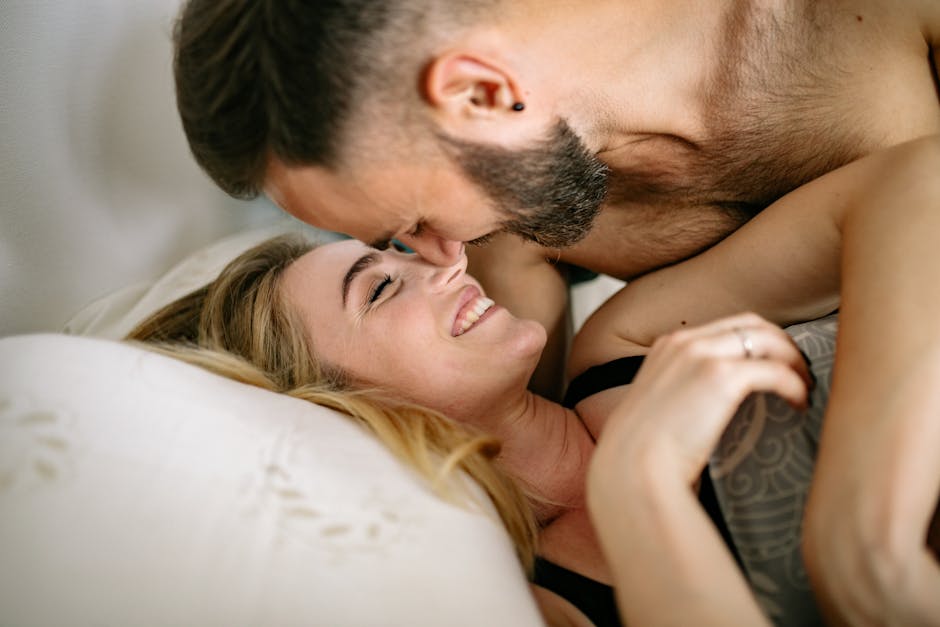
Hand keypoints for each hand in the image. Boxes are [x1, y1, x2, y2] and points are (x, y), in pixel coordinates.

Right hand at [585, 312, 800, 626]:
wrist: (633, 468)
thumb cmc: (641, 453)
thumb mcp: (656, 407)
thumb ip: (678, 393)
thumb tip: (705, 407)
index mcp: (668, 346)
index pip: (725, 326)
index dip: (757, 341)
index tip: (774, 362)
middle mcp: (685, 343)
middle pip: (751, 324)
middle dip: (782, 344)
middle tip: (799, 370)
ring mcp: (703, 356)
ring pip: (768, 340)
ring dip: (793, 360)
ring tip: (805, 385)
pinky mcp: (722, 378)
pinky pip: (774, 371)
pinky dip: (794, 384)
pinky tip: (800, 402)